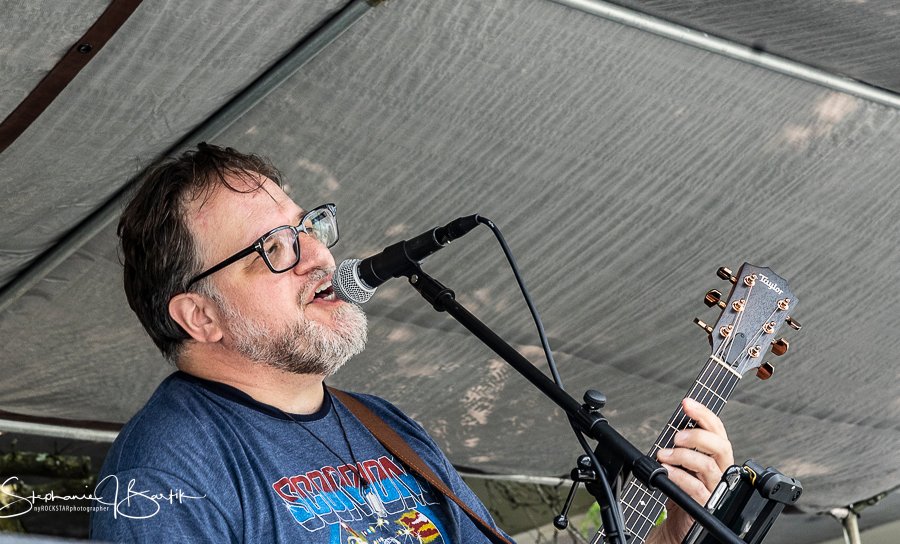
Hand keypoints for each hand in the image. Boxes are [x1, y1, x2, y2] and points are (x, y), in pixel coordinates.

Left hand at [647, 398, 733, 543]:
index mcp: (716, 457)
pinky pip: (696, 488)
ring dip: (683, 456)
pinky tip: (666, 471)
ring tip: (664, 455)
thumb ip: (682, 446)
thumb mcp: (681, 463)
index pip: (717, 430)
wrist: (678, 523)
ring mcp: (716, 488)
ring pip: (708, 466)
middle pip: (722, 446)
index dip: (703, 414)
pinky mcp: (707, 505)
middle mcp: (721, 471)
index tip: (687, 403)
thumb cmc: (681, 490)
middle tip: (678, 436)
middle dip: (698, 435)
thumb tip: (673, 425)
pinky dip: (679, 476)